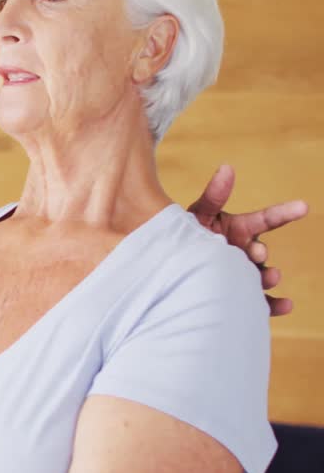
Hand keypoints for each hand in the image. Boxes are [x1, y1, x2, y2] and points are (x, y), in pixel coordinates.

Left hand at [188, 164, 308, 315]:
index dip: (284, 212)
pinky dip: (275, 304)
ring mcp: (244, 272)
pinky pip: (261, 300)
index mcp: (241, 229)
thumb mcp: (199, 213)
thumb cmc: (186, 234)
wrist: (170, 263)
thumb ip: (214, 195)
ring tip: (270, 276)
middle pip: (260, 251)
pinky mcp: (241, 293)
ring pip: (263, 275)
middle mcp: (246, 250)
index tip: (303, 206)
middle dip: (260, 252)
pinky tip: (286, 305)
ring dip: (268, 276)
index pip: (266, 219)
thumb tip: (227, 167)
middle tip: (256, 254)